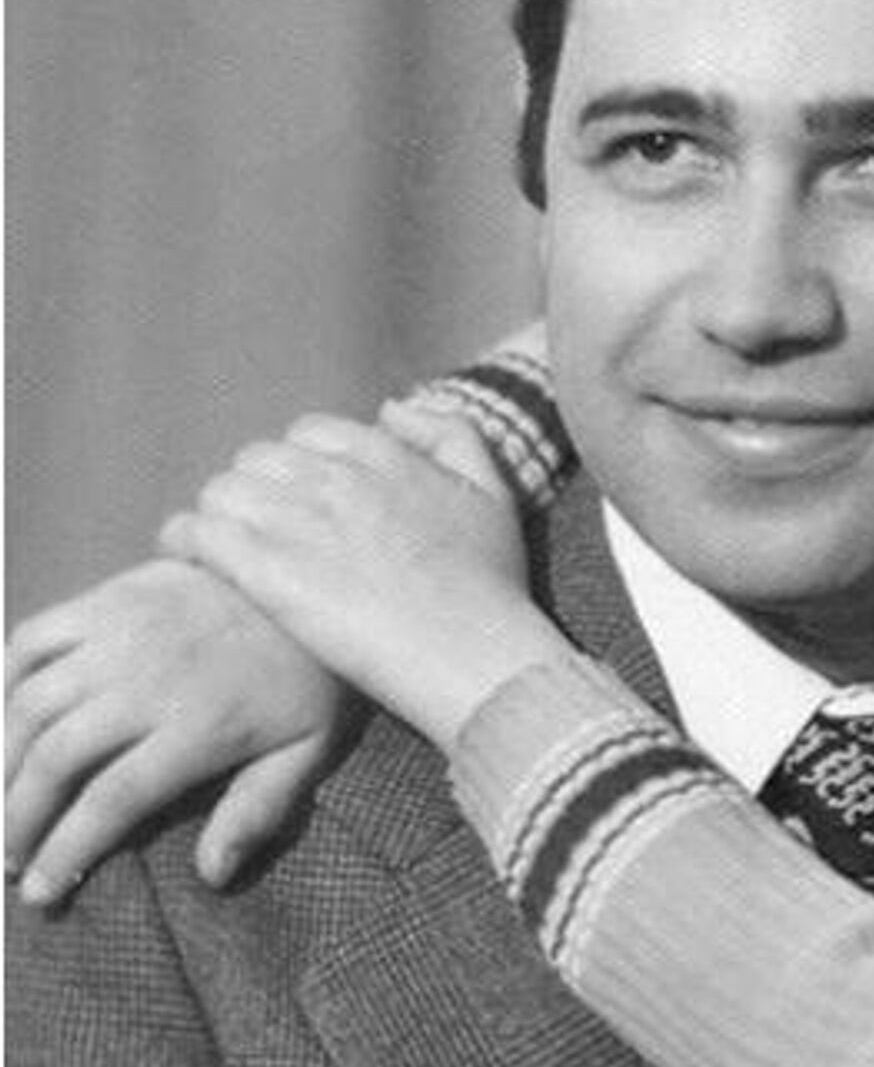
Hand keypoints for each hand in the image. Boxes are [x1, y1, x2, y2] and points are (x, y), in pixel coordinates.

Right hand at [6, 559, 353, 903]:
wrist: (317, 579)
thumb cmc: (314, 675)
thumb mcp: (311, 747)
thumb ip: (261, 809)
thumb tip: (213, 873)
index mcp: (199, 726)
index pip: (110, 801)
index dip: (64, 852)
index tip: (36, 893)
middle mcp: (148, 681)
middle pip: (55, 759)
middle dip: (17, 818)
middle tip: (7, 858)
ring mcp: (122, 633)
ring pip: (29, 704)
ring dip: (0, 760)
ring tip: (0, 802)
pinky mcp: (110, 596)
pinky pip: (31, 638)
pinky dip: (1, 681)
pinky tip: (3, 721)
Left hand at [161, 404, 570, 749]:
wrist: (477, 657)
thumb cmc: (492, 588)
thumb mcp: (494, 493)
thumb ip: (450, 433)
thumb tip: (387, 408)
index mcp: (385, 454)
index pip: (309, 434)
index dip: (302, 468)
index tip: (304, 505)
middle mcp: (338, 477)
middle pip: (257, 460)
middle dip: (256, 492)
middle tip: (262, 536)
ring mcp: (299, 522)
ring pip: (221, 492)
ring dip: (218, 518)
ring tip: (223, 555)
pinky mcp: (269, 573)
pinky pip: (197, 533)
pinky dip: (185, 543)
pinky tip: (193, 565)